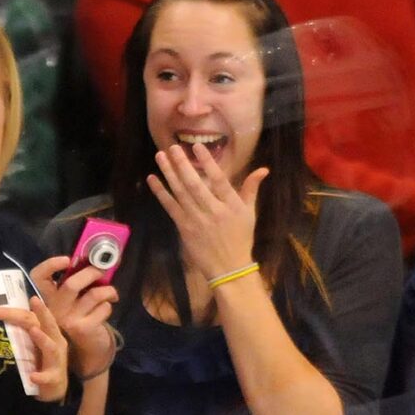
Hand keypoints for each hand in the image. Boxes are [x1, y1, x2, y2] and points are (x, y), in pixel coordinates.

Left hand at [0, 296, 70, 402]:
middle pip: (48, 325)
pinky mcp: (54, 378)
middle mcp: (55, 342)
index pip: (30, 318)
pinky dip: (41, 376)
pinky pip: (48, 377)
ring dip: (43, 338)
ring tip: (34, 331)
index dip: (13, 312)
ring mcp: (56, 360)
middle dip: (41, 312)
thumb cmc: (41, 362)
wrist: (55, 390)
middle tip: (34, 300)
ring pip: (51, 347)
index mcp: (47, 333)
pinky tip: (32, 376)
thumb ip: (20, 332)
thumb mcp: (31, 345)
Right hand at [30, 255, 117, 376]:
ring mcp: (68, 320)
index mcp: (47, 298)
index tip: (67, 260)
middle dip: (91, 273)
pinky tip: (105, 310)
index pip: (38, 277)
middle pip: (71, 284)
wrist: (85, 351)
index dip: (50, 265)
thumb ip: (73, 285)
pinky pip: (103, 307)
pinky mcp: (83, 328)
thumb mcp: (69, 303)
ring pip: (94, 294)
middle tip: (100, 271)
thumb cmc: (78, 320)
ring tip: (111, 293)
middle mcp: (53, 309)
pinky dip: (109, 305)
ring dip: (108, 290)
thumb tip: (87, 261)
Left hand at [146, 143, 268, 284]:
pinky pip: (170, 207)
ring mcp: (197, 219)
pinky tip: (152, 179)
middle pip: (195, 184)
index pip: (218, 179)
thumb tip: (262, 169)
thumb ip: (251, 189)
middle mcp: (213, 210)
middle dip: (182, 164)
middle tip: (172, 147)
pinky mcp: (184, 228)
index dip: (208, 162)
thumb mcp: (250, 213)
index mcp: (231, 205)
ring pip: (180, 193)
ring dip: (169, 173)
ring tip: (160, 156)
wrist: (229, 267)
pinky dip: (161, 193)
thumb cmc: (240, 238)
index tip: (197, 147)